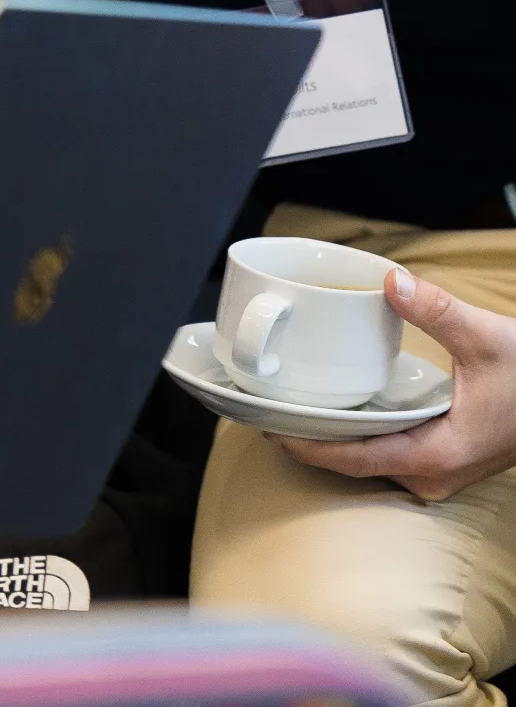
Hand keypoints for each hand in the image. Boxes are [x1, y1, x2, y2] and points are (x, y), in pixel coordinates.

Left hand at [271, 267, 515, 499]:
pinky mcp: (443, 458)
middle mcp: (434, 473)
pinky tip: (337, 405)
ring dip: (332, 436)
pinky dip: (358, 432)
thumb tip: (391, 282)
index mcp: (437, 454)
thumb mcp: (488, 338)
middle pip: (354, 463)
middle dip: (309, 439)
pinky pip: (387, 451)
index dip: (307, 445)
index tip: (269, 427)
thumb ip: (437, 310)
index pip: (354, 459)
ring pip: (370, 459)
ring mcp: (439, 470)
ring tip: (289, 403)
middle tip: (266, 406)